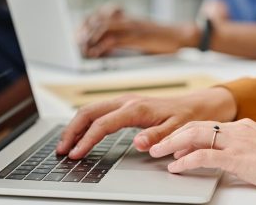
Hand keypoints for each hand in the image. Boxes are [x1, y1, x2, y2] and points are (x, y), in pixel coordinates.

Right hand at [56, 87, 236, 158]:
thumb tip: (139, 144)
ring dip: (75, 126)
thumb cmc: (186, 116)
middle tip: (61, 149)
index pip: (103, 124)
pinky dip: (84, 122)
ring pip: (90, 110)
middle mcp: (125, 102)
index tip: (76, 154)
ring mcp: (123, 101)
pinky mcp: (123, 105)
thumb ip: (158, 137)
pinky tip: (81, 133)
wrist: (195, 104)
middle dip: (71, 130)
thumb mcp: (178, 129)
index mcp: (136, 108)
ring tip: (65, 144)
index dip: (87, 139)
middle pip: (88, 112)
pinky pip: (97, 111)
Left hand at [78, 3, 199, 57]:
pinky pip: (115, 39)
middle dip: (84, 32)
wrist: (180, 36)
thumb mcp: (138, 35)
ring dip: (90, 39)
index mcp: (125, 18)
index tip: (77, 36)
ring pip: (104, 27)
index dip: (85, 24)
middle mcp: (126, 19)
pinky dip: (102, 47)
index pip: (99, 15)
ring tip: (83, 50)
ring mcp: (132, 26)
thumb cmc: (160, 38)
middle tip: (76, 44)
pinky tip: (95, 54)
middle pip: (97, 19)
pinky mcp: (137, 36)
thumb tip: (105, 45)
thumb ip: (121, 37)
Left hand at [149, 119, 255, 193]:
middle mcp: (236, 130)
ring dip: (172, 144)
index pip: (205, 125)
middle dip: (173, 135)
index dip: (185, 133)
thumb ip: (235, 148)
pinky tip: (175, 166)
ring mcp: (237, 143)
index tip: (173, 141)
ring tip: (158, 152)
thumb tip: (214, 155)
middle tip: (158, 144)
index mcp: (241, 127)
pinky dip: (186, 160)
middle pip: (195, 127)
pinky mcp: (238, 158)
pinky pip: (204, 156)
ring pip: (195, 136)